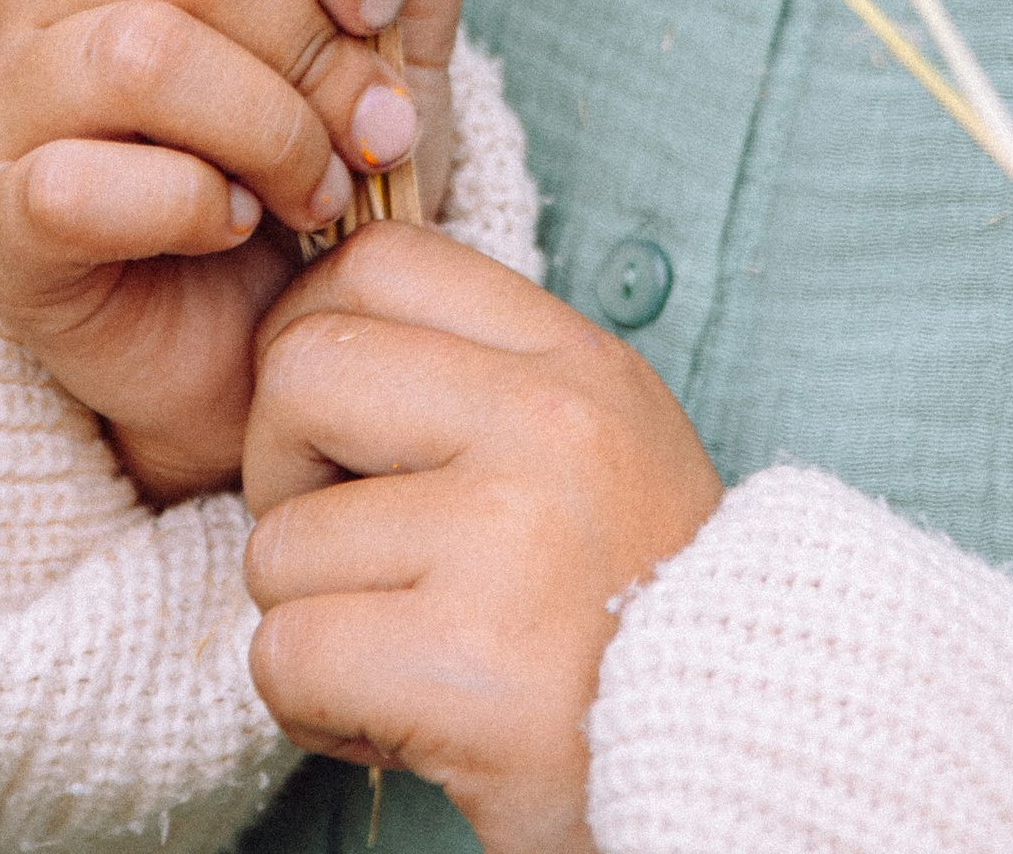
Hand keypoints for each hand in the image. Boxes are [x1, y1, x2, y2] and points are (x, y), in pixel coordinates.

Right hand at [0, 0, 493, 504]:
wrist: (270, 343)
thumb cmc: (324, 156)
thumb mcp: (405, 27)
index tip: (382, 3)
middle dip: (319, 50)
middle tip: (367, 129)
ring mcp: (12, 88)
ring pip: (144, 52)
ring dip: (270, 133)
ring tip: (314, 187)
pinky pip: (87, 183)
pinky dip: (194, 209)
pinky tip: (230, 227)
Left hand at [242, 226, 724, 853]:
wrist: (734, 751)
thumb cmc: (632, 604)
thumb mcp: (596, 440)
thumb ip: (480, 379)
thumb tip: (313, 338)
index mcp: (573, 361)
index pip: (377, 262)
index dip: (310, 334)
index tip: (329, 427)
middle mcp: (547, 422)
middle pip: (301, 371)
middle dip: (279, 470)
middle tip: (345, 546)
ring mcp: (506, 536)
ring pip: (279, 543)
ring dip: (309, 617)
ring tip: (402, 648)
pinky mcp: (465, 662)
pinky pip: (286, 655)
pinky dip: (314, 705)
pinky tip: (397, 714)